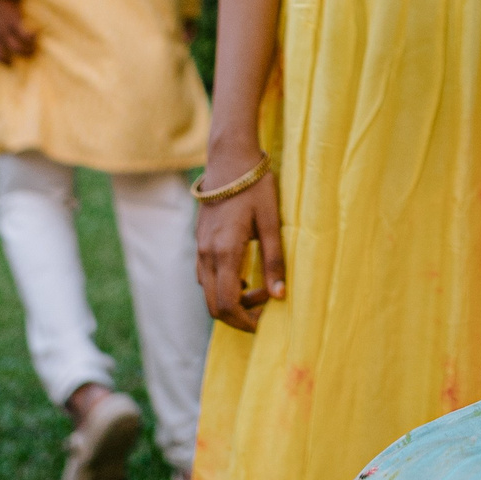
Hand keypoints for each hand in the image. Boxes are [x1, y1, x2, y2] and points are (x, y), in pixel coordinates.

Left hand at [0, 0, 37, 62]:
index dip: (2, 59)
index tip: (10, 62)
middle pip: (4, 54)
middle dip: (16, 57)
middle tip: (27, 55)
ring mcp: (4, 28)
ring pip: (17, 47)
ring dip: (27, 49)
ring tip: (35, 46)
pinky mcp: (14, 21)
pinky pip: (25, 35)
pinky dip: (32, 36)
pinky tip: (38, 32)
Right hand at [194, 154, 284, 331]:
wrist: (230, 158)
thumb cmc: (255, 187)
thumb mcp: (271, 222)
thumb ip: (275, 260)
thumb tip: (280, 295)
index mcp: (225, 251)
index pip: (227, 304)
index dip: (245, 321)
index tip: (266, 319)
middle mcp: (207, 254)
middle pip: (213, 305)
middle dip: (238, 315)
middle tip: (265, 306)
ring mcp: (200, 247)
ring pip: (207, 291)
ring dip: (231, 299)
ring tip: (258, 287)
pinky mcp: (200, 241)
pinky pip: (205, 276)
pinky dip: (221, 285)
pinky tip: (242, 273)